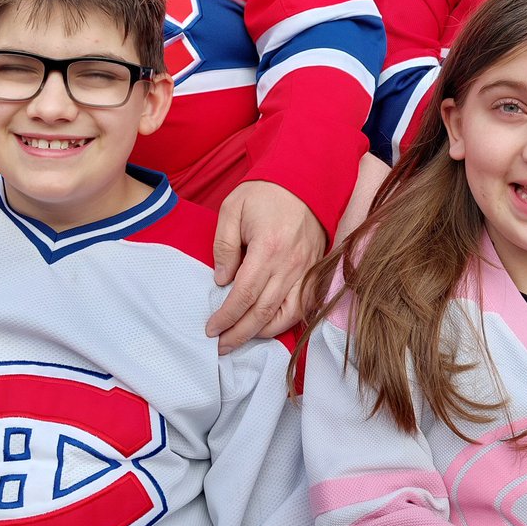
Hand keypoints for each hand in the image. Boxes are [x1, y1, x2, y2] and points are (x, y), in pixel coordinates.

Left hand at [207, 181, 325, 351]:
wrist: (304, 180)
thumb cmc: (265, 193)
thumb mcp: (232, 209)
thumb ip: (224, 246)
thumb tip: (222, 281)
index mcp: (268, 248)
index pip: (244, 295)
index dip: (226, 316)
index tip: (211, 328)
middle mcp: (290, 264)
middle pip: (263, 312)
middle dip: (240, 333)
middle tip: (220, 345)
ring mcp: (306, 269)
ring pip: (286, 314)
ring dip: (262, 332)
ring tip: (241, 339)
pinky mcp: (315, 270)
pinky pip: (303, 305)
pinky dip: (287, 321)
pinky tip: (269, 326)